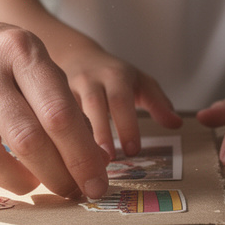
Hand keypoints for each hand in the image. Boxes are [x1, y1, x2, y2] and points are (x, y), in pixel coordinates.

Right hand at [0, 12, 110, 199]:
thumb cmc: (0, 54)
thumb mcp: (36, 58)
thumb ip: (64, 102)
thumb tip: (94, 158)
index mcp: (20, 52)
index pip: (58, 113)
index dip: (82, 156)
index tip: (96, 183)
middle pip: (27, 140)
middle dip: (58, 176)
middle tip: (73, 191)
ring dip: (18, 183)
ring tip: (33, 184)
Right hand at [57, 44, 182, 159]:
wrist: (77, 58)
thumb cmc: (114, 75)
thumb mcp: (141, 82)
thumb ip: (159, 103)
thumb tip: (176, 124)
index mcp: (115, 76)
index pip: (122, 100)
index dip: (127, 125)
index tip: (133, 150)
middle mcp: (89, 80)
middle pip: (94, 104)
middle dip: (101, 133)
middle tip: (109, 161)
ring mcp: (66, 88)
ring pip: (67, 111)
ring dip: (76, 139)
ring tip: (85, 165)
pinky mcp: (48, 98)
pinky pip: (51, 118)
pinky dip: (57, 139)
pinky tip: (63, 159)